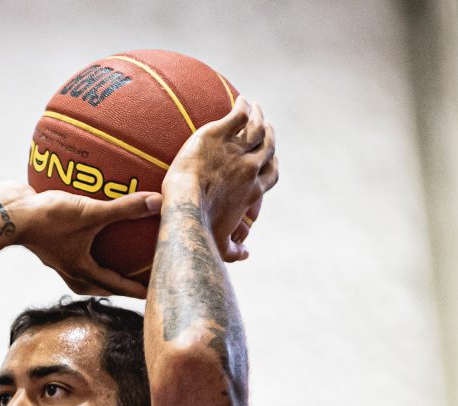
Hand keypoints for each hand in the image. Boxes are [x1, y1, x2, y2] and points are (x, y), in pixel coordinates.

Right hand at [7, 186, 162, 298]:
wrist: (8, 214)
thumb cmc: (48, 217)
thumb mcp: (90, 212)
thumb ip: (125, 208)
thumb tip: (159, 202)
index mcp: (82, 272)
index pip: (118, 286)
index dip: (138, 290)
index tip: (154, 295)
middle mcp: (70, 271)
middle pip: (100, 286)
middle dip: (119, 287)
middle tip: (137, 284)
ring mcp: (57, 259)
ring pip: (85, 271)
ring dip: (100, 269)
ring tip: (114, 261)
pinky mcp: (49, 243)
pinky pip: (74, 248)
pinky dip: (87, 243)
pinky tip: (89, 225)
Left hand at [164, 98, 277, 260]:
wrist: (184, 205)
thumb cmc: (200, 228)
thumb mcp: (220, 243)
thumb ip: (234, 250)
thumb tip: (246, 255)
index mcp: (253, 190)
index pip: (272, 173)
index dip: (273, 163)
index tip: (271, 156)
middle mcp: (250, 168)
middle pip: (268, 147)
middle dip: (270, 135)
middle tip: (267, 126)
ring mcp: (235, 150)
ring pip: (257, 127)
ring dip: (260, 116)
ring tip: (256, 107)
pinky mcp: (217, 135)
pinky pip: (238, 115)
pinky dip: (244, 106)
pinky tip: (241, 100)